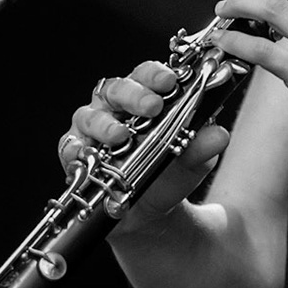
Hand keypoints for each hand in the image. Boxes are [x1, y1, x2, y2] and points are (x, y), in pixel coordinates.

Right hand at [60, 61, 229, 216]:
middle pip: (115, 89)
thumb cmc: (168, 173)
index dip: (156, 74)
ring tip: (120, 136)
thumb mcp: (192, 162)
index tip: (171, 81)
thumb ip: (202, 147)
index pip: (145, 75)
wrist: (149, 213)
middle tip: (152, 106)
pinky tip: (88, 156)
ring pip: (89, 116)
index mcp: (142, 98)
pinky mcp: (74, 154)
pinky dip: (76, 151)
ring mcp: (91, 130)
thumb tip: (218, 134)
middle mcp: (113, 108)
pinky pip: (69, 148)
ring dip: (104, 124)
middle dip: (133, 95)